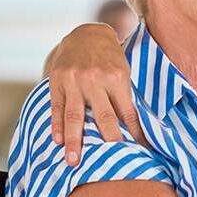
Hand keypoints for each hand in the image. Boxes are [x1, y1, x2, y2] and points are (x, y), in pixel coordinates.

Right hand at [47, 23, 144, 164]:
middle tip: (108, 163)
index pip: (127, 112)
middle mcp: (95, 80)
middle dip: (106, 140)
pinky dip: (56, 125)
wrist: (86, 33)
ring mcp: (75, 81)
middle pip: (103, 116)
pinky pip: (56, 107)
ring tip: (73, 160)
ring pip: (74, 115)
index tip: (140, 150)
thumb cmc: (109, 58)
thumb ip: (123, 96)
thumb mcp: (122, 71)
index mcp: (117, 78)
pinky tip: (56, 140)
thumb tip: (132, 127)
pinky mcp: (57, 81)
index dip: (134, 133)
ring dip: (74, 140)